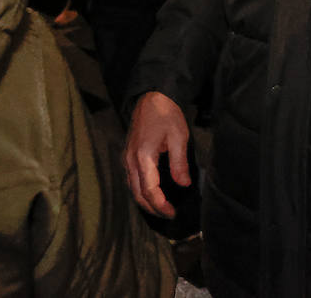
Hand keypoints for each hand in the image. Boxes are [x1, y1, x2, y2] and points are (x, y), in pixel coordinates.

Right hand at [124, 91, 190, 217]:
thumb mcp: (179, 137)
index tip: (172, 213)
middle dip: (152, 208)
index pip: (149, 190)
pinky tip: (151, 192)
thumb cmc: (166, 114)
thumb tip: (183, 185)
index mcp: (143, 157)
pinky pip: (131, 179)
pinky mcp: (128, 154)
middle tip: (167, 215)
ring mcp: (127, 157)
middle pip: (137, 193)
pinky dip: (140, 190)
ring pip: (132, 188)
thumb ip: (179, 163)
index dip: (160, 205)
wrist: (152, 96)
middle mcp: (130, 160)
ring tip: (161, 207)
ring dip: (145, 201)